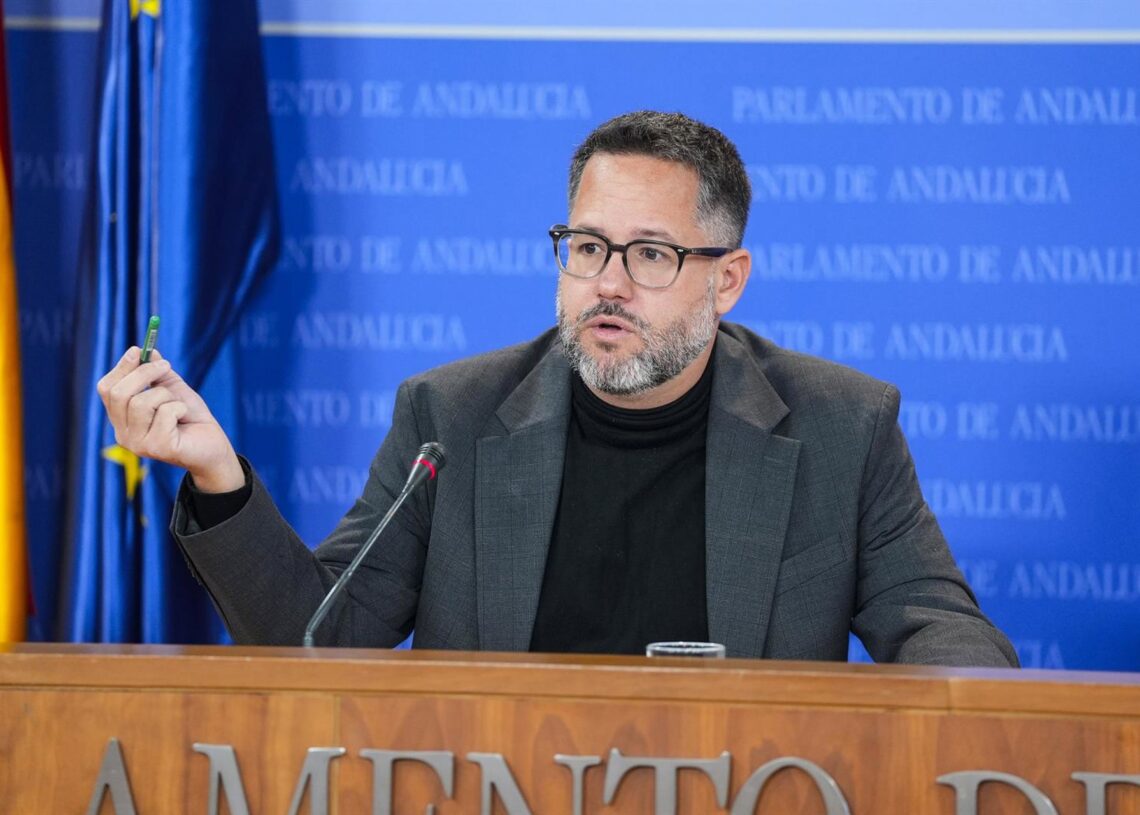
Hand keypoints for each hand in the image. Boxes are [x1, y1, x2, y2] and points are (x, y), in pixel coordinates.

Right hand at [97, 347, 245, 492]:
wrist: (213, 446)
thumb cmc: (190, 418)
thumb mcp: (172, 389)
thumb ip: (157, 373)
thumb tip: (148, 351)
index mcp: (121, 419)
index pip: (107, 389)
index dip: (121, 367)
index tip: (138, 350)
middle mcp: (123, 434)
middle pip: (119, 394)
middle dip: (144, 373)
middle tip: (166, 366)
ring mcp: (138, 444)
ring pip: (141, 403)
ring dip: (166, 395)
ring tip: (178, 404)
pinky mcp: (158, 448)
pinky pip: (165, 413)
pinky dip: (179, 408)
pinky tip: (184, 418)